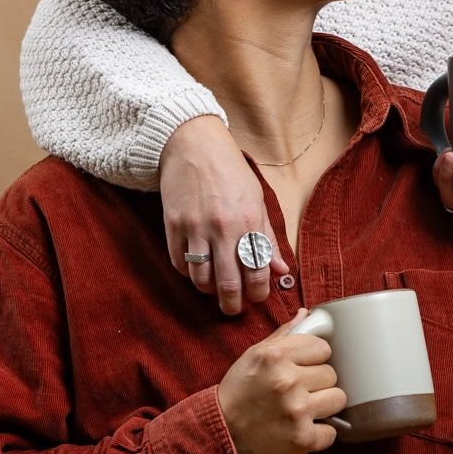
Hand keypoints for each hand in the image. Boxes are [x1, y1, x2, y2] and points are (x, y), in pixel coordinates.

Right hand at [159, 116, 289, 314]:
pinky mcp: (172, 225)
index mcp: (249, 220)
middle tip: (234, 308)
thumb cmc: (230, 171)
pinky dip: (188, 274)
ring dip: (209, 291)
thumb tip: (280, 270)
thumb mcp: (257, 199)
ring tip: (215, 289)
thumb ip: (268, 237)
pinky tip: (197, 270)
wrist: (194, 144)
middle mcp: (223, 227)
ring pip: (201, 279)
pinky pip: (179, 263)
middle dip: (233, 305)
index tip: (256, 296)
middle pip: (228, 284)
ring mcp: (195, 227)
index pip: (257, 272)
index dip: (258, 293)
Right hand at [217, 310, 346, 453]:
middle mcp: (287, 381)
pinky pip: (332, 432)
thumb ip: (284, 334)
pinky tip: (302, 429)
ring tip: (304, 409)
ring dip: (324, 405)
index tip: (304, 367)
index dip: (314, 358)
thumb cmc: (238, 392)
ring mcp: (296, 411)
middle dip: (318, 383)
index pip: (323, 348)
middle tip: (300, 391)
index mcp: (275, 355)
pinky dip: (320, 433)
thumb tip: (307, 314)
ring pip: (338, 399)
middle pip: (331, 374)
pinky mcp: (302, 439)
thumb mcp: (254, 355)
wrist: (219, 433)